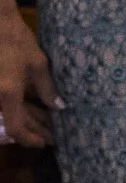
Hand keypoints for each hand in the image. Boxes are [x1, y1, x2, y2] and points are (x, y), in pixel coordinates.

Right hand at [0, 0, 57, 147]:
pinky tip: (36, 110)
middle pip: (14, 123)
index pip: (16, 127)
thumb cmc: (16, 40)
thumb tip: (60, 108)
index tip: (44, 143)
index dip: (29, 139)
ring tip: (49, 125)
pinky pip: (8, 103)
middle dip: (34, 131)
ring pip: (11, 113)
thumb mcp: (37, 63)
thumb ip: (47, 89)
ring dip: (29, 120)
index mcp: (8, 93)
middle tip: (53, 136)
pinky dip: (21, 108)